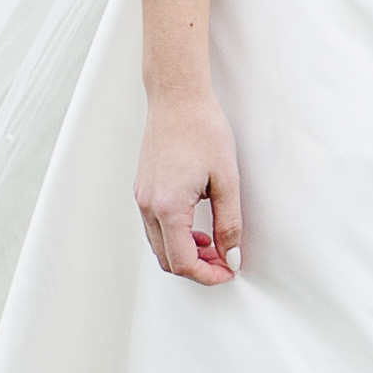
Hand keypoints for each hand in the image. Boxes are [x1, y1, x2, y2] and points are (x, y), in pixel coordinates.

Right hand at [134, 88, 248, 283]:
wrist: (177, 98)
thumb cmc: (203, 130)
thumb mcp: (227, 180)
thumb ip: (229, 223)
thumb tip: (231, 255)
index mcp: (168, 207)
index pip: (182, 262)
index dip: (208, 275)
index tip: (229, 271)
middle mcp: (148, 206)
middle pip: (167, 260)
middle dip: (197, 268)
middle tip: (225, 260)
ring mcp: (142, 198)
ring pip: (159, 245)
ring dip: (186, 252)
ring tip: (214, 242)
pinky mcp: (142, 189)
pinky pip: (155, 227)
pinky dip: (175, 236)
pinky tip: (197, 226)